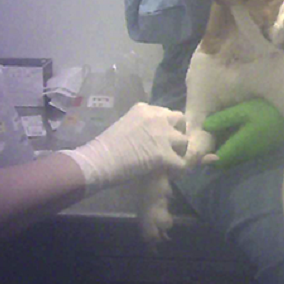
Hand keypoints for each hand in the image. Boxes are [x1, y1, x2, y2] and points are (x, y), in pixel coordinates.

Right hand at [61, 103, 186, 193]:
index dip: (166, 126)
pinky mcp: (165, 154)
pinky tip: (171, 174)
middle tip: (172, 146)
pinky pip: (181, 163)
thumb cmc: (105, 146)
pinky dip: (178, 170)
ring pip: (184, 141)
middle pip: (180, 120)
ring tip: (171, 161)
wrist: (99, 160)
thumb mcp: (125, 125)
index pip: (165, 113)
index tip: (162, 137)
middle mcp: (157, 117)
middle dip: (178, 132)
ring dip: (179, 151)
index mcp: (145, 109)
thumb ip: (141, 126)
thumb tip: (149, 138)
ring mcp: (162, 135)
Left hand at [202, 99, 283, 168]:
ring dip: (224, 147)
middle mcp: (245, 155)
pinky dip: (234, 142)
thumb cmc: (269, 112)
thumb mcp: (244, 111)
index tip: (197, 146)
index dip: (205, 156)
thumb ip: (224, 120)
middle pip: (224, 160)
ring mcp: (254, 152)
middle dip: (213, 152)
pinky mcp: (260, 147)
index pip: (216, 161)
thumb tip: (205, 127)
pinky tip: (233, 128)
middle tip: (205, 137)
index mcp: (239, 148)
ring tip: (216, 131)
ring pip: (233, 155)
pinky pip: (242, 149)